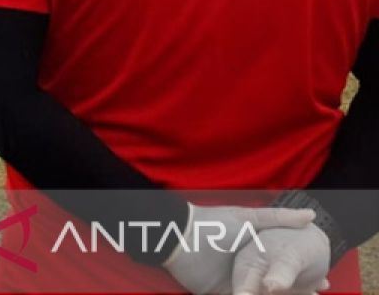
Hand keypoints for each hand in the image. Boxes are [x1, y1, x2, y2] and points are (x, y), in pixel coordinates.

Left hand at [163, 206, 314, 294]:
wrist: (177, 239)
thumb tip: (312, 215)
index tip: (325, 284)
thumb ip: (278, 218)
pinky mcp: (220, 294)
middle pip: (274, 287)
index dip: (302, 276)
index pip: (282, 266)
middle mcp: (245, 268)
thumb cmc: (212, 225)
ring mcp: (234, 282)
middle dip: (295, 294)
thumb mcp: (248, 219)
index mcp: (253, 250)